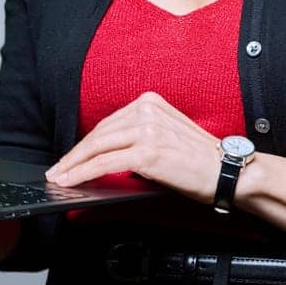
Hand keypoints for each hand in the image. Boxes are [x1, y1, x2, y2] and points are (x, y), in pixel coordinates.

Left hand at [43, 91, 221, 205]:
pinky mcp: (147, 152)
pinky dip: (84, 173)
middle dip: (74, 155)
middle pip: (99, 133)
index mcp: (150, 102)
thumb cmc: (201, 161)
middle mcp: (147, 111)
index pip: (108, 123)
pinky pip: (105, 163)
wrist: (227, 172)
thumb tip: (107, 155)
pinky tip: (73, 182)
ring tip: (61, 178)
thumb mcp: (167, 136)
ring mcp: (147, 130)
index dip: (85, 143)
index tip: (71, 156)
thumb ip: (139, 136)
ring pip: (97, 147)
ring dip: (74, 165)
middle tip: (58, 170)